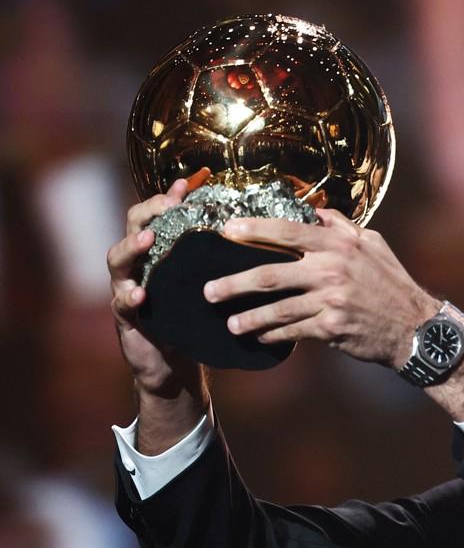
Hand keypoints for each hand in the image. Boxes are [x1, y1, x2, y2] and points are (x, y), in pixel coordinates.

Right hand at [110, 177, 203, 399]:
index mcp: (160, 254)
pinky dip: (129, 296)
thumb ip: (221, 263)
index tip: (185, 184)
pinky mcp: (125, 318)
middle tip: (166, 205)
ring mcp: (127, 288)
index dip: (168, 198)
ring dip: (132, 247)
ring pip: (117, 260)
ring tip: (147, 240)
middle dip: (147, 213)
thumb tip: (262, 239)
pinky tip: (140, 293)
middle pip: (133, 227)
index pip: (158, 216)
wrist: (172, 363)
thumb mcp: (207, 286)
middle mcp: (139, 265)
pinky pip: (121, 304)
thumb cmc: (193, 319)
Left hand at [205, 210, 437, 368]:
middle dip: (234, 284)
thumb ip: (344, 227)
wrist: (416, 327)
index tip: (226, 230)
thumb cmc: (392, 284)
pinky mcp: (331, 328)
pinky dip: (273, 336)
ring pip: (277, 309)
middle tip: (209, 291)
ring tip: (231, 324)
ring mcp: (331, 300)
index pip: (287, 230)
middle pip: (270, 274)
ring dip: (249, 318)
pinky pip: (293, 332)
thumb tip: (317, 212)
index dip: (253, 229)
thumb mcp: (374, 245)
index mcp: (339, 244)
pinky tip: (260, 338)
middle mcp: (332, 269)